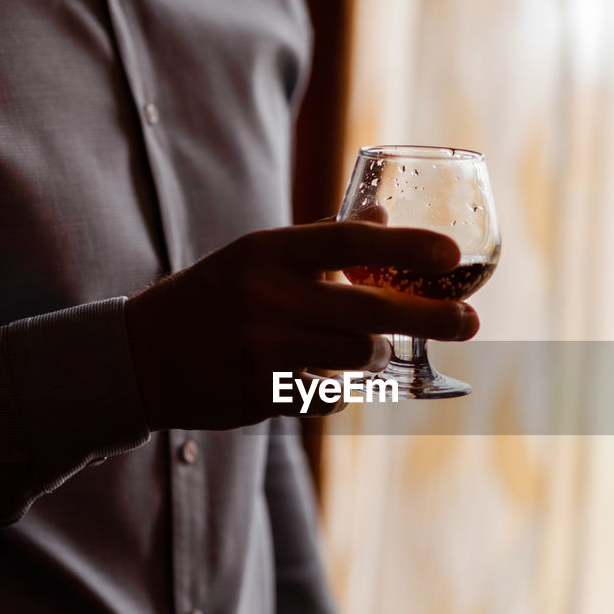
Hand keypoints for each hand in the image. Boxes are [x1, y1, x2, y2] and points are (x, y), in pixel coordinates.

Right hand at [124, 221, 478, 429]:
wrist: (141, 354)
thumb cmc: (214, 295)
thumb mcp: (258, 255)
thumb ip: (321, 243)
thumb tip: (382, 217)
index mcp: (268, 253)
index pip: (348, 241)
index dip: (407, 247)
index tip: (452, 254)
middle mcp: (266, 299)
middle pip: (368, 313)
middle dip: (430, 319)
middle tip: (472, 323)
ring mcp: (262, 350)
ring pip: (355, 358)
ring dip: (376, 355)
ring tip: (372, 348)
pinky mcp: (258, 394)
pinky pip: (327, 396)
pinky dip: (336, 389)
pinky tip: (319, 378)